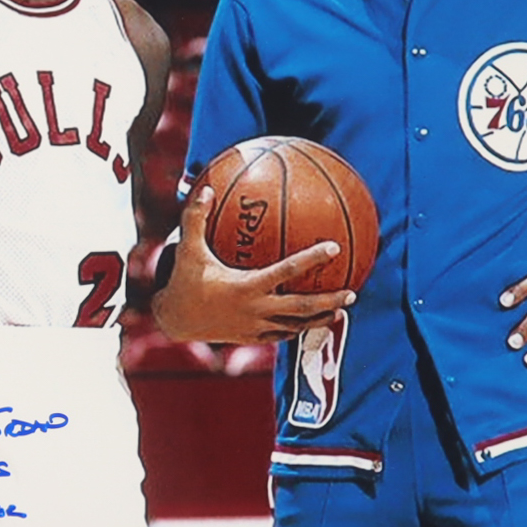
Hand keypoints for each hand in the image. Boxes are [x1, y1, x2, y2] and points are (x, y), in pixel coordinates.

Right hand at [152, 186, 356, 343]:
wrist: (174, 321)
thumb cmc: (184, 281)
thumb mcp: (188, 250)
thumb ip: (197, 218)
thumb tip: (204, 187)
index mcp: (247, 286)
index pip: (287, 271)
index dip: (311, 259)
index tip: (334, 247)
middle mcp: (256, 310)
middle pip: (302, 308)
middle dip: (329, 301)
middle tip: (351, 293)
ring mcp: (256, 328)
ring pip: (296, 326)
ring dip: (320, 319)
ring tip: (342, 311)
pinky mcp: (252, 338)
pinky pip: (282, 336)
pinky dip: (299, 329)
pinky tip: (311, 322)